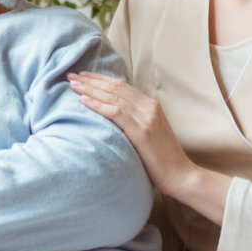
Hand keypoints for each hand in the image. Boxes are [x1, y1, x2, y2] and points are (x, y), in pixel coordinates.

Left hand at [67, 72, 198, 191]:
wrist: (180, 175)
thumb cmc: (161, 159)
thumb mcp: (148, 132)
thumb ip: (134, 120)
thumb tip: (111, 116)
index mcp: (151, 105)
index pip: (121, 85)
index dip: (100, 79)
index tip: (82, 75)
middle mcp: (149, 106)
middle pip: (115, 87)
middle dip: (90, 80)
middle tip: (71, 75)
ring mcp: (146, 118)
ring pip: (113, 97)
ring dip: (90, 89)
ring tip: (72, 84)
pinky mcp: (142, 131)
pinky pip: (116, 113)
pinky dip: (98, 105)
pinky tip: (83, 101)